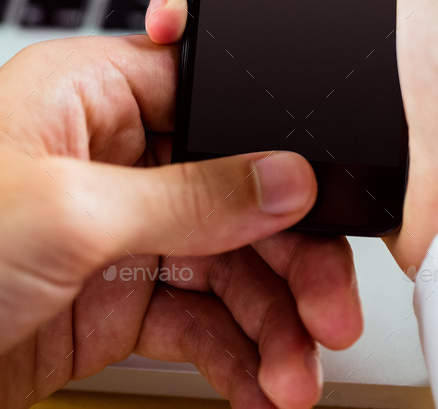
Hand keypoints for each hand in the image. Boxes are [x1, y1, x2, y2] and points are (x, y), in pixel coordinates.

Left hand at [0, 36, 361, 408]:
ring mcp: (118, 230)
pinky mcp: (116, 297)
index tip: (320, 202)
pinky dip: (236, 354)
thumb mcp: (70, 214)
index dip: (273, 151)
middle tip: (329, 312)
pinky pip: (196, 318)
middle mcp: (113, 157)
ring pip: (225, 265)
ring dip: (270, 322)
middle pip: (234, 193)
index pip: (214, 105)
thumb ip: (191, 197)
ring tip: (296, 376)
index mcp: (94, 96)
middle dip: (287, 259)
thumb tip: (283, 178)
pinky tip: (262, 384)